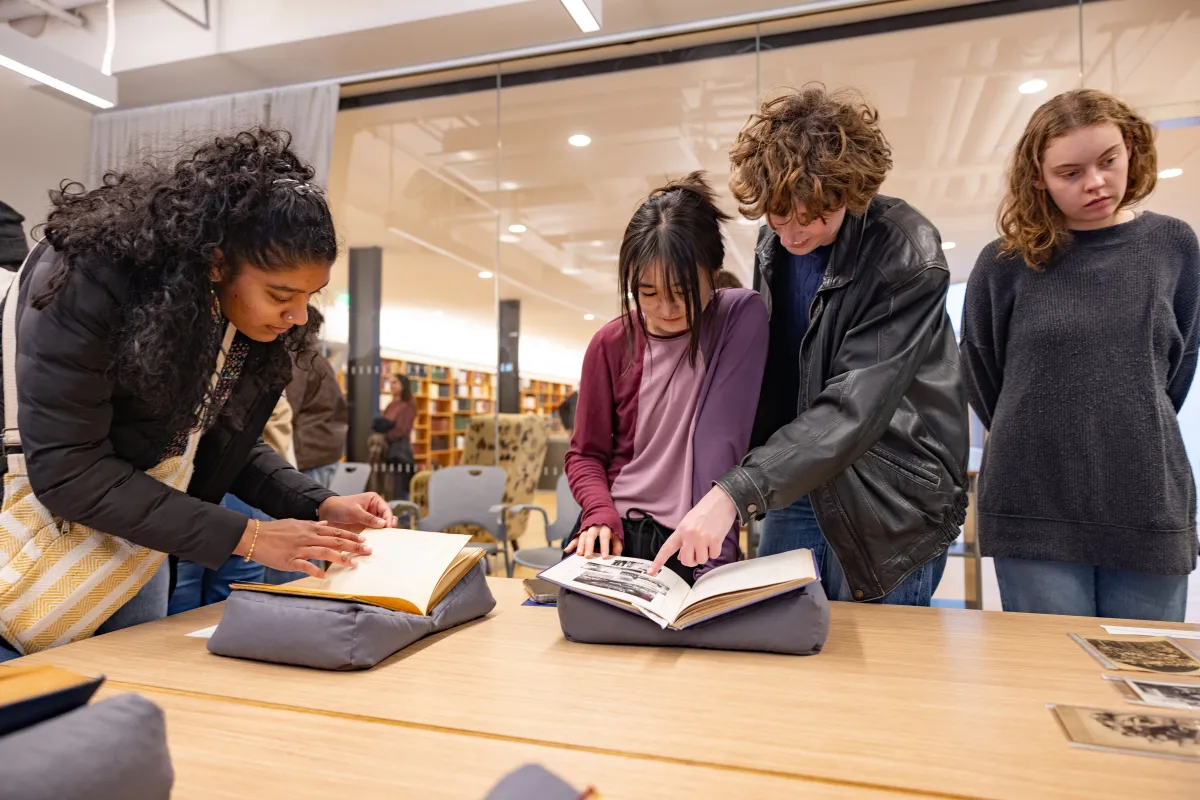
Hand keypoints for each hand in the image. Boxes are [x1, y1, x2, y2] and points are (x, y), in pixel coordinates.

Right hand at [237, 518, 371, 578]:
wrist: (254, 536)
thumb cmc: (275, 531)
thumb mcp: (296, 523)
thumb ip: (313, 525)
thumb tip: (326, 524)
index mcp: (310, 529)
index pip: (336, 532)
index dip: (351, 536)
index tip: (364, 540)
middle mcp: (308, 537)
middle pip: (335, 541)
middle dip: (353, 546)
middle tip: (368, 551)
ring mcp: (299, 548)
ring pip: (324, 552)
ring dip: (340, 558)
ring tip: (354, 564)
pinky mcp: (289, 560)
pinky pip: (304, 565)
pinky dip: (314, 570)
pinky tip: (324, 575)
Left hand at [318, 493, 396, 533]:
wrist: (326, 513)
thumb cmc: (340, 506)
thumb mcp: (354, 511)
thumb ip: (368, 518)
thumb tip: (383, 523)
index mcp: (374, 501)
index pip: (386, 510)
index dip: (389, 519)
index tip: (388, 528)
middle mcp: (375, 510)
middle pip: (387, 519)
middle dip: (388, 527)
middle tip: (388, 535)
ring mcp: (371, 520)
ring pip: (381, 528)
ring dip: (382, 534)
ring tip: (384, 540)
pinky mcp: (366, 529)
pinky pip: (374, 534)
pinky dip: (375, 538)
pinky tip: (375, 543)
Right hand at [564, 525, 622, 558]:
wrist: (601, 511)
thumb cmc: (610, 526)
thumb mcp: (617, 533)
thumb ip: (617, 545)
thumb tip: (616, 556)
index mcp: (604, 527)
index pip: (604, 537)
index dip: (604, 547)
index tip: (604, 556)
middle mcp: (594, 527)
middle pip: (590, 536)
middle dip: (589, 546)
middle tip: (588, 556)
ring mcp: (586, 529)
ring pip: (582, 537)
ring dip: (580, 546)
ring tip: (579, 554)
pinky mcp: (581, 532)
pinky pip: (575, 538)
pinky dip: (571, 544)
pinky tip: (567, 550)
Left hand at [649, 486, 736, 574]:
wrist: (721, 500)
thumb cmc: (706, 510)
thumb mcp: (689, 522)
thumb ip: (683, 539)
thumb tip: (680, 556)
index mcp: (681, 530)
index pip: (667, 548)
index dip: (658, 561)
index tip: (651, 571)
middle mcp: (689, 535)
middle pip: (686, 561)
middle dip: (692, 559)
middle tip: (698, 550)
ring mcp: (701, 538)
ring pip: (701, 560)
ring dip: (706, 554)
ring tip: (708, 541)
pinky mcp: (714, 540)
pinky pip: (713, 556)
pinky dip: (715, 550)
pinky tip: (715, 539)